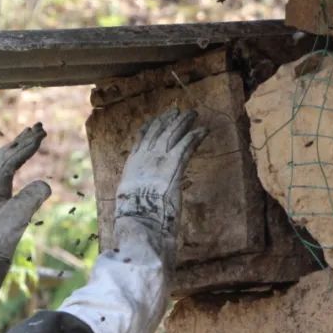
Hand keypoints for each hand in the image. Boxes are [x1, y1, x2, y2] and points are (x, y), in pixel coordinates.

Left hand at [0, 123, 51, 259]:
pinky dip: (10, 164)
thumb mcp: (17, 217)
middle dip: (22, 141)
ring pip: (0, 163)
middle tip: (38, 127)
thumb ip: (32, 197)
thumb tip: (45, 184)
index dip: (28, 145)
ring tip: (27, 140)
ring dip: (15, 150)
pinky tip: (12, 167)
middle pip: (4, 154)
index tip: (42, 133)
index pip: (12, 157)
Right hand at [114, 107, 206, 265]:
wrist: (139, 220)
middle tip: (176, 112)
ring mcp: (158, 159)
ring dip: (183, 123)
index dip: (149, 128)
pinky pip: (186, 145)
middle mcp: (143, 158)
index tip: (154, 120)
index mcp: (131, 166)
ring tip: (192, 115)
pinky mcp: (174, 165)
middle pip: (157, 133)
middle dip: (167, 121)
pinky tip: (203, 130)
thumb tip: (139, 199)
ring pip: (172, 134)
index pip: (140, 140)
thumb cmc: (134, 218)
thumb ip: (137, 194)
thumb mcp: (129, 202)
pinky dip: (195, 136)